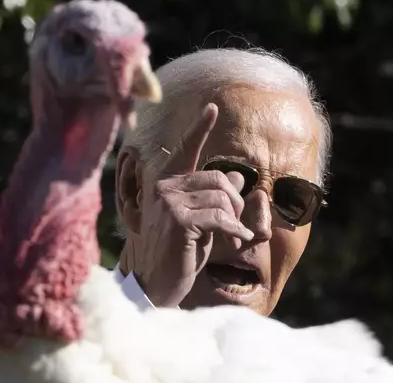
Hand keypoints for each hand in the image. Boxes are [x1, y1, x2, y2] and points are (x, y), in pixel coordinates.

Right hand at [133, 103, 254, 307]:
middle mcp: (164, 186)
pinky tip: (238, 241)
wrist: (154, 284)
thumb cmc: (176, 253)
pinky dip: (235, 230)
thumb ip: (215, 199)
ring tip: (233, 238)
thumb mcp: (199, 222)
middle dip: (236, 204)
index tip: (212, 107)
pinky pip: (220, 216)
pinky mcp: (178, 220)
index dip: (200, 128)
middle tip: (237, 226)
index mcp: (166, 183)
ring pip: (222, 198)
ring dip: (235, 220)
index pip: (186, 150)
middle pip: (219, 179)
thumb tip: (238, 178)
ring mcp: (169, 202)